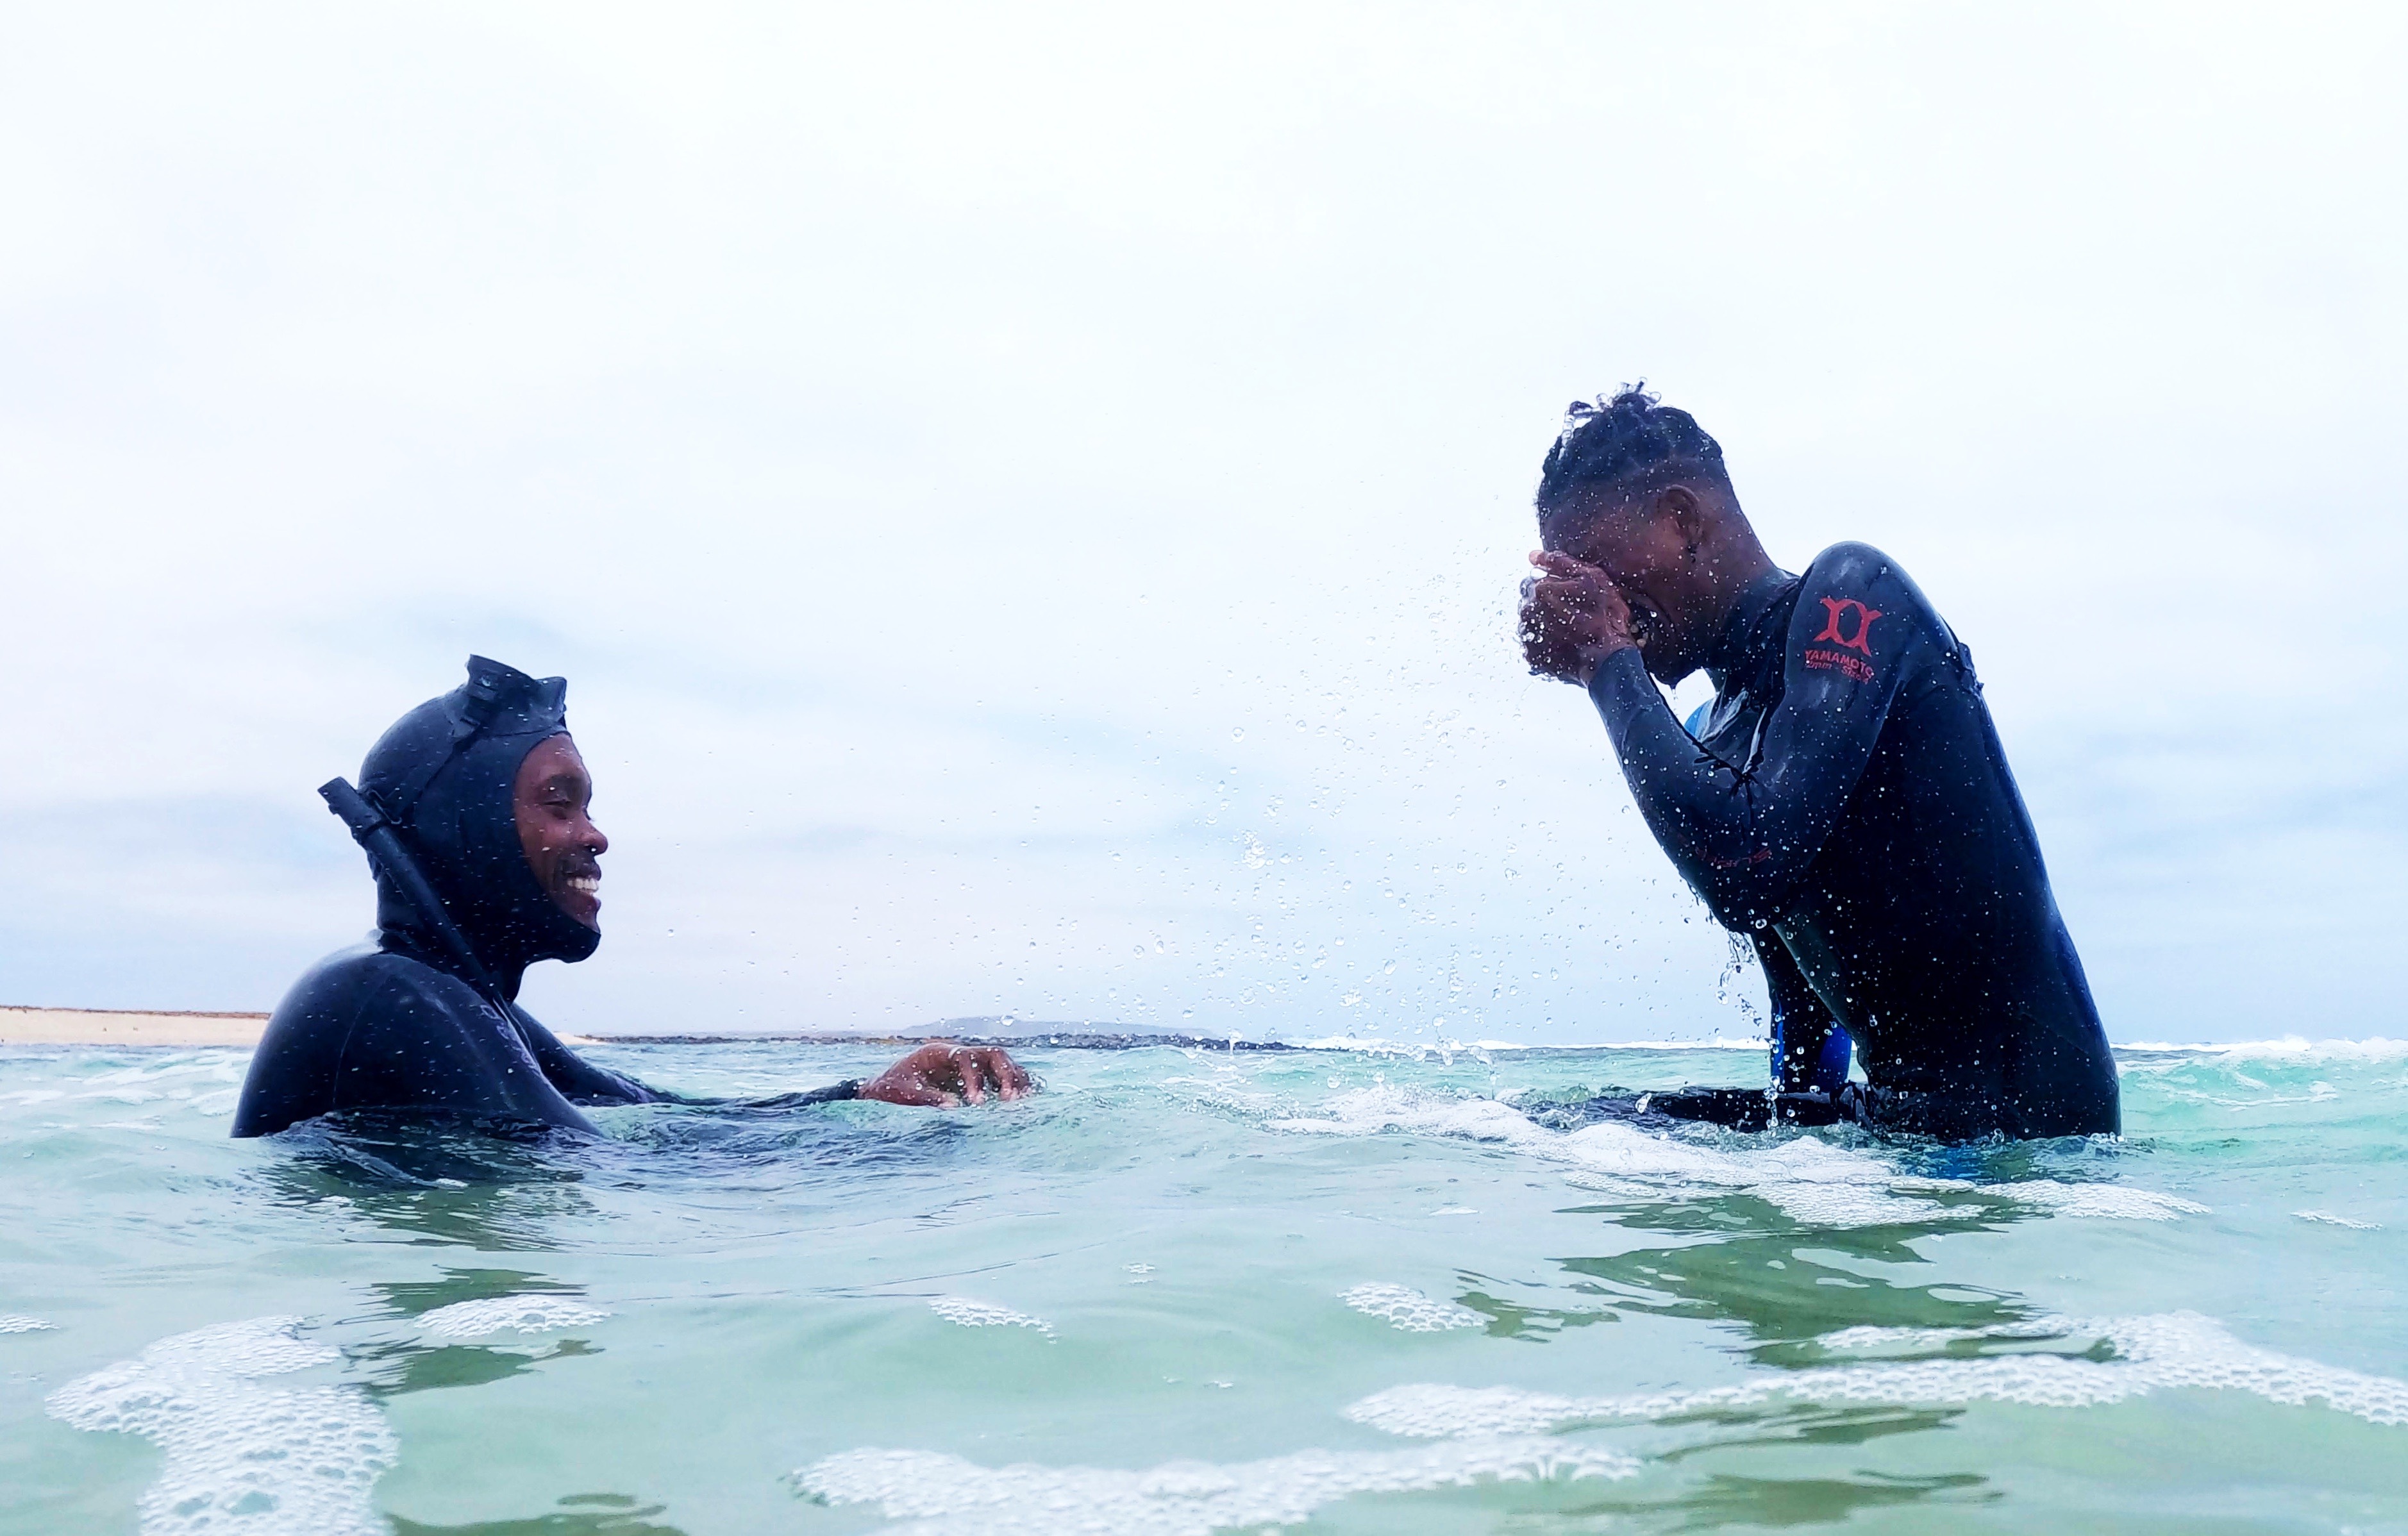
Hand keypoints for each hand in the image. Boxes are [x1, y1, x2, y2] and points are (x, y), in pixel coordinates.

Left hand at [858, 1043, 1035, 1106]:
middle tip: (1009, 1099)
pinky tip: (1025, 1097)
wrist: (886, 1087)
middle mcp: (958, 1055)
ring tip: (1022, 1100)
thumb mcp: (903, 1092)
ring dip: (1014, 1078)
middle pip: (992, 1054)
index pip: (965, 1056)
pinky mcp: (975, 1078)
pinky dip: (1014, 1083)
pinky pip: (1001, 1076)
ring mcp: (969, 1065)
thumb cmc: (891, 1088)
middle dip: (1004, 1074)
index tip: (977, 1102)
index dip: (974, 1078)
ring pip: (1002, 1062)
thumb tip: (953, 1107)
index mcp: (939, 1053)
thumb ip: (927, 1098)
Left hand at [1518, 550, 1636, 685]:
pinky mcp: (1533, 657)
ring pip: (1532, 622)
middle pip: (1531, 602)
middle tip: (1574, 615)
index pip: (1536, 582)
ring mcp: (1528, 636)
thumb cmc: (1604, 616)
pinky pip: (1535, 644)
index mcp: (1538, 590)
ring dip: (1546, 624)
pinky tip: (1565, 644)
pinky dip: (1547, 643)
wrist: (1608, 659)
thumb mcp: (1591, 578)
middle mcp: (1527, 612)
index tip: (1572, 598)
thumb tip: (1534, 555)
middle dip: (1548, 606)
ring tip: (1570, 631)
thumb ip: (1560, 563)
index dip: (1555, 588)